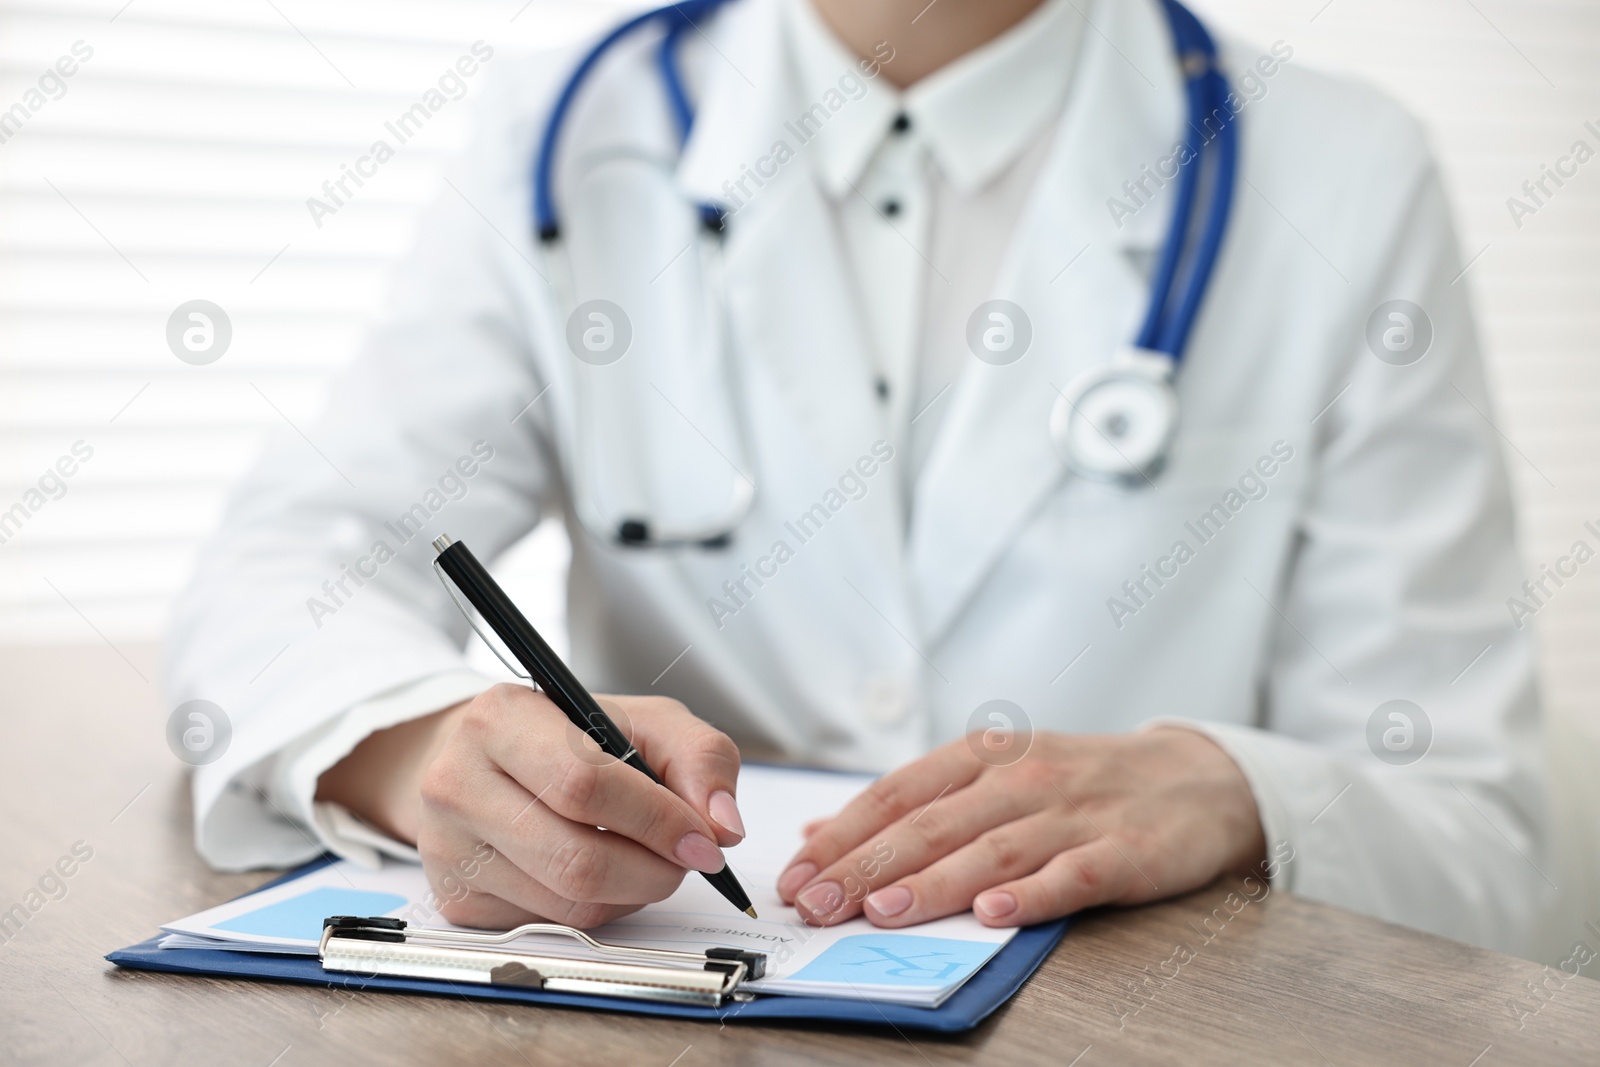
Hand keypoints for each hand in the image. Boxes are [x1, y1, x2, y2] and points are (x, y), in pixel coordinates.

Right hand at [318, 684, 745, 928]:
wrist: (480, 758)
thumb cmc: (566, 734)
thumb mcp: (641, 720)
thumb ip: (699, 757)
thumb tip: (724, 826)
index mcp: (500, 719)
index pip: (585, 784)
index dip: (657, 820)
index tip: (705, 841)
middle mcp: (457, 782)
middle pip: (576, 858)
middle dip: (652, 870)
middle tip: (683, 859)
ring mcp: (448, 846)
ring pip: (567, 903)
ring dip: (630, 892)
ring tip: (642, 858)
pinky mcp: (455, 897)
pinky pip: (548, 925)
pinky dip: (595, 908)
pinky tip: (596, 871)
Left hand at [775, 727, 1264, 927]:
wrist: (1195, 778)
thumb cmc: (1080, 781)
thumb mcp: (992, 776)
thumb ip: (911, 804)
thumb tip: (820, 828)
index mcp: (983, 757)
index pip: (898, 793)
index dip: (843, 834)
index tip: (795, 872)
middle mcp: (1021, 779)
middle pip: (932, 823)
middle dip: (867, 865)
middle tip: (816, 903)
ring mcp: (1073, 814)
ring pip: (991, 849)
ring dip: (933, 881)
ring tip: (882, 910)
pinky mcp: (1123, 851)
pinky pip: (1073, 874)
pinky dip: (1033, 893)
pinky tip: (994, 913)